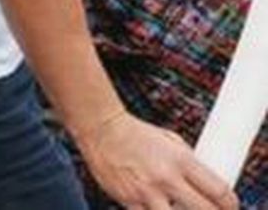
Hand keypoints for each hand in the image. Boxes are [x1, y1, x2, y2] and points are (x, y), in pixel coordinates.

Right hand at [78, 111, 237, 209]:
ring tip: (182, 208)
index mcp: (181, 160)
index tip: (231, 206)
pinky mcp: (128, 200)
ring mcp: (147, 191)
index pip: (218, 190)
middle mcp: (166, 178)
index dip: (231, 204)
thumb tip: (204, 181)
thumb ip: (189, 161)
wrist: (101, 129)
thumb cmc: (135, 132)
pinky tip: (159, 208)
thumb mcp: (170, 140)